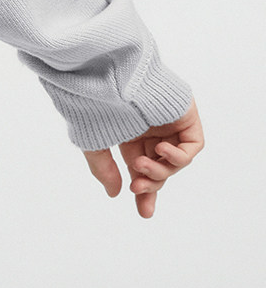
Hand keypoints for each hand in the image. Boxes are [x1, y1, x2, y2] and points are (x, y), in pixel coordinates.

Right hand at [84, 98, 203, 218]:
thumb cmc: (95, 103)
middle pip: (161, 169)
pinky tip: (161, 150)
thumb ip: (103, 168)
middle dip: (151, 184)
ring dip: (161, 171)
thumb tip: (114, 194)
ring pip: (176, 162)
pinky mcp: (185, 115)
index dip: (145, 193)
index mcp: (129, 136)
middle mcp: (151, 131)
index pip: (141, 170)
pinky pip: (193, 146)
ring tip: (141, 166)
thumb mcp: (94, 143)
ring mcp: (170, 124)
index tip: (143, 213)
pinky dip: (179, 155)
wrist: (106, 74)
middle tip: (137, 190)